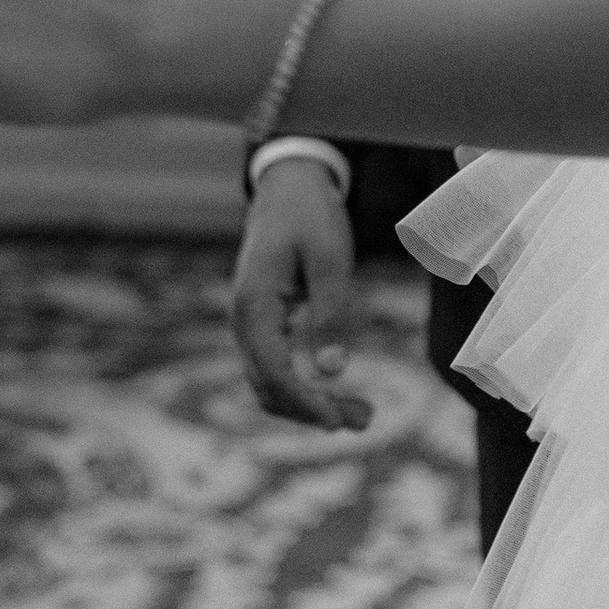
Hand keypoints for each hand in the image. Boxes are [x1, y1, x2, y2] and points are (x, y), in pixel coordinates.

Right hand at [231, 161, 370, 432]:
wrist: (288, 186)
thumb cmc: (311, 216)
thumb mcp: (330, 258)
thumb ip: (331, 311)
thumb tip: (333, 372)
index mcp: (253, 306)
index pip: (274, 373)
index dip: (306, 402)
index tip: (339, 422)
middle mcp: (242, 320)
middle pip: (269, 387)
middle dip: (313, 411)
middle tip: (365, 420)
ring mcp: (249, 323)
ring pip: (270, 381)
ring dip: (309, 402)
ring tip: (361, 414)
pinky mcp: (262, 322)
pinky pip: (275, 366)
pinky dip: (303, 384)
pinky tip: (336, 390)